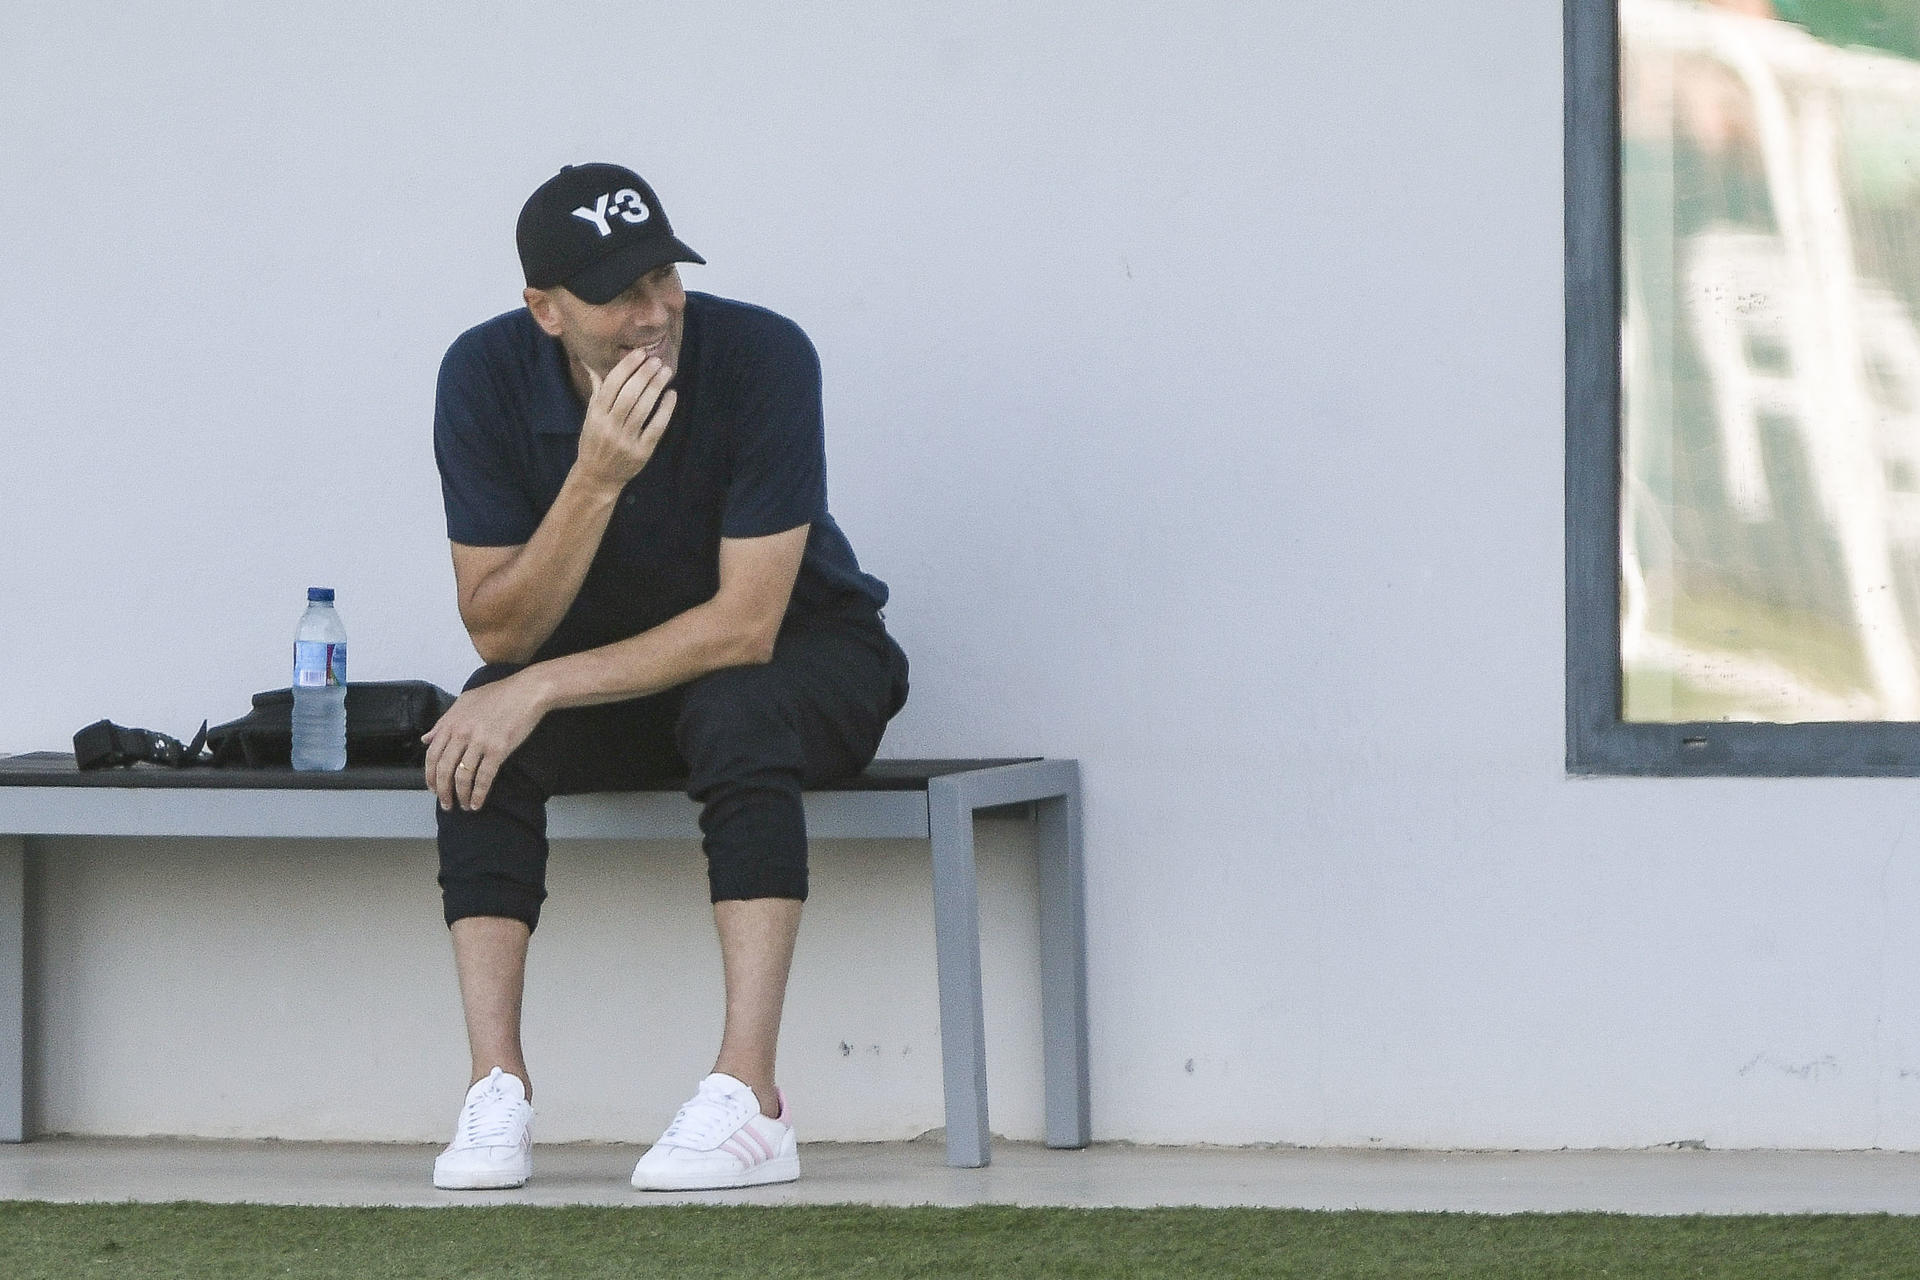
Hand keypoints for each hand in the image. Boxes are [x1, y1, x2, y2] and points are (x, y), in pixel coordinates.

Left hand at [421, 672, 551, 811]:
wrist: (527, 691)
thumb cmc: (498, 694)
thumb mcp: (465, 701)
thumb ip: (444, 721)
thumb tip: (426, 738)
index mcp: (451, 722)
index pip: (432, 754)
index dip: (430, 775)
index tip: (433, 788)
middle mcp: (461, 733)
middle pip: (444, 769)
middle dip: (442, 791)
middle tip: (445, 803)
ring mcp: (479, 742)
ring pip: (462, 776)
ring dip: (460, 795)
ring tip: (462, 806)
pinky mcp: (498, 749)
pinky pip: (484, 777)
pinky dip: (479, 794)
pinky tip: (477, 803)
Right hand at [575, 349, 676, 492]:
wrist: (598, 477)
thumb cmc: (594, 442)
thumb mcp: (591, 418)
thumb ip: (597, 392)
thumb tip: (592, 365)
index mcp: (596, 415)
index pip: (612, 384)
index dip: (627, 366)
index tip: (640, 353)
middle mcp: (609, 426)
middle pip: (629, 394)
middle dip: (644, 374)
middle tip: (657, 360)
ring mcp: (626, 440)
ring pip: (643, 408)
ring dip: (656, 387)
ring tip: (665, 372)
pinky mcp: (641, 451)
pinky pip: (656, 427)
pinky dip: (665, 409)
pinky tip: (671, 395)